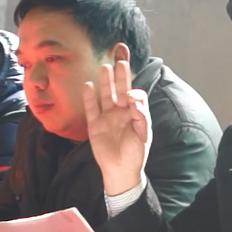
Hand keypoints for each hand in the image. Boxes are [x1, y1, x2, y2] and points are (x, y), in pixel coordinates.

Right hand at [83, 61, 151, 195]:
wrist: (121, 171)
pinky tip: (88, 86)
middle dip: (121, 77)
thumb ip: (141, 117)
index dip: (134, 92)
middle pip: (120, 90)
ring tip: (105, 67)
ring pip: (106, 96)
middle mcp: (121, 113)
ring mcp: (107, 117)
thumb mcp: (143, 136)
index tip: (131, 97)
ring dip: (105, 82)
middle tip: (120, 60)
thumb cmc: (136, 154)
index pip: (136, 96)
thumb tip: (134, 100)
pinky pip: (91, 109)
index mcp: (135, 114)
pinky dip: (89, 98)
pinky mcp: (95, 125)